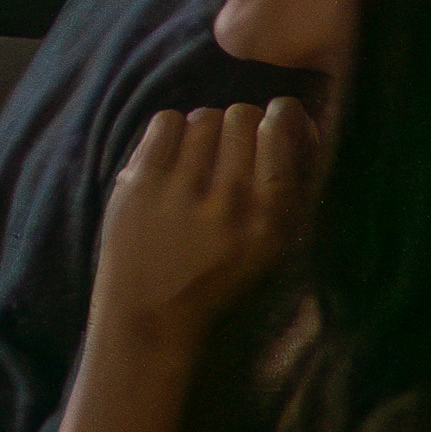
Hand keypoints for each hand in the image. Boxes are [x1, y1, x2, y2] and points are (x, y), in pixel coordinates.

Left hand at [91, 98, 313, 349]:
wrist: (151, 316)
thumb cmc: (219, 278)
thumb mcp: (273, 246)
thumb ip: (288, 188)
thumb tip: (289, 117)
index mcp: (272, 221)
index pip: (281, 133)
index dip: (281, 115)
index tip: (276, 119)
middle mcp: (231, 204)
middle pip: (242, 116)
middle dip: (241, 125)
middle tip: (230, 149)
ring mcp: (182, 193)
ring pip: (204, 117)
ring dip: (206, 130)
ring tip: (200, 158)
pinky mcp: (141, 185)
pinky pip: (166, 121)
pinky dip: (172, 130)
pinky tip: (173, 155)